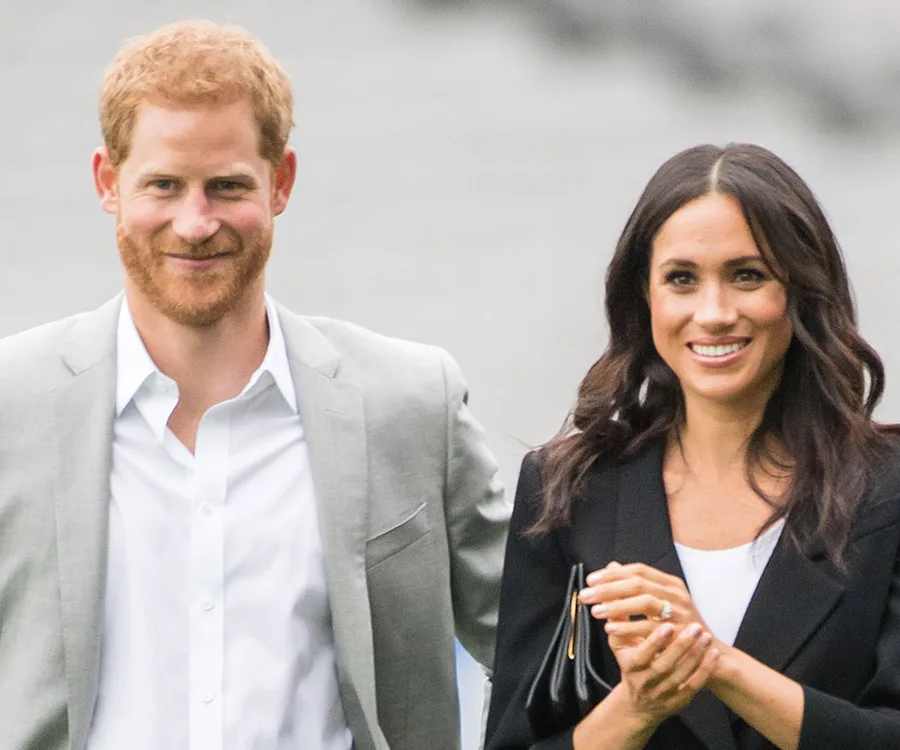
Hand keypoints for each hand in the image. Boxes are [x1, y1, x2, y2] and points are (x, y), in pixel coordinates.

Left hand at [579, 562, 713, 645]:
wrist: (708, 656)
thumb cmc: (678, 629)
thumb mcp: (658, 604)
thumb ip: (635, 586)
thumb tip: (611, 566)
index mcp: (670, 584)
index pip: (638, 570)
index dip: (613, 574)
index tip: (590, 580)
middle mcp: (677, 594)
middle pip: (639, 583)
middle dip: (609, 588)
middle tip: (586, 595)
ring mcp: (682, 612)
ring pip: (645, 601)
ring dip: (617, 606)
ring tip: (595, 611)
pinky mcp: (682, 633)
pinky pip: (650, 628)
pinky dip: (628, 627)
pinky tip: (610, 628)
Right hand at [608, 620, 719, 726]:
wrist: (638, 704)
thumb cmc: (629, 665)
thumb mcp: (619, 645)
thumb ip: (619, 620)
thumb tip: (612, 592)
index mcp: (630, 667)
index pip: (643, 654)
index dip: (655, 642)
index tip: (667, 625)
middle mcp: (646, 682)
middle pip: (665, 666)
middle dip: (681, 646)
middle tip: (695, 626)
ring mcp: (663, 693)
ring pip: (682, 675)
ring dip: (696, 656)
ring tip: (706, 636)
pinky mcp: (679, 701)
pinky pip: (694, 686)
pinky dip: (705, 670)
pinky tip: (713, 654)